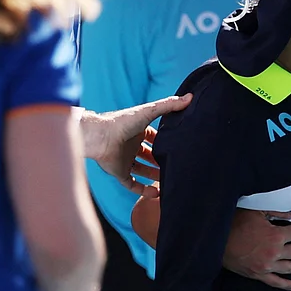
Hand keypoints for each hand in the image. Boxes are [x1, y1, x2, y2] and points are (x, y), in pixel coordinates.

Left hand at [77, 96, 191, 198]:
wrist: (100, 137)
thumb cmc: (122, 122)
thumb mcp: (150, 111)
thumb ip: (169, 105)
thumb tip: (190, 97)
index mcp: (137, 131)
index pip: (153, 137)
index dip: (164, 141)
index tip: (178, 146)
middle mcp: (131, 146)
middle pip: (149, 155)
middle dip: (161, 160)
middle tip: (176, 165)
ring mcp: (125, 160)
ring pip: (142, 170)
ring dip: (155, 175)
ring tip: (170, 180)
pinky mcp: (119, 173)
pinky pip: (133, 184)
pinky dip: (144, 190)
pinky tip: (157, 194)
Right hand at [223, 210, 290, 290]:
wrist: (217, 240)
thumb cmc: (236, 223)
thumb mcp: (257, 212)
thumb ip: (276, 212)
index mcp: (276, 235)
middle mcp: (275, 252)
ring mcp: (267, 265)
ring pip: (290, 268)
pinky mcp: (258, 274)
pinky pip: (276, 282)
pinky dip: (286, 284)